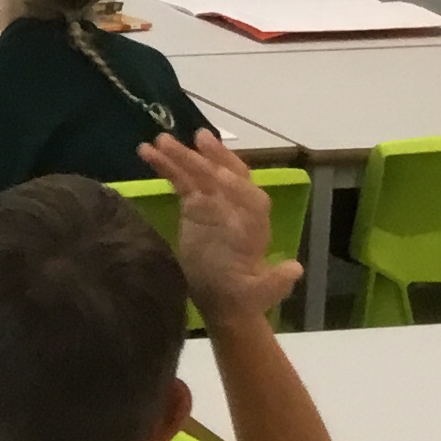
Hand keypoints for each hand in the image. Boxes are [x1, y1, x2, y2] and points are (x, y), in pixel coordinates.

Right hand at [140, 127, 298, 326]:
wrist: (220, 302)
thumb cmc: (241, 299)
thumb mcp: (259, 294)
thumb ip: (275, 282)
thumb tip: (294, 269)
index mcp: (255, 228)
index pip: (252, 200)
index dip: (238, 188)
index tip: (218, 178)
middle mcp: (237, 209)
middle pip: (228, 177)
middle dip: (214, 158)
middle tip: (197, 139)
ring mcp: (214, 205)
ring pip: (201, 174)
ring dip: (183, 155)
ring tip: (160, 140)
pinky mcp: (194, 206)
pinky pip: (180, 181)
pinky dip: (166, 165)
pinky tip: (146, 152)